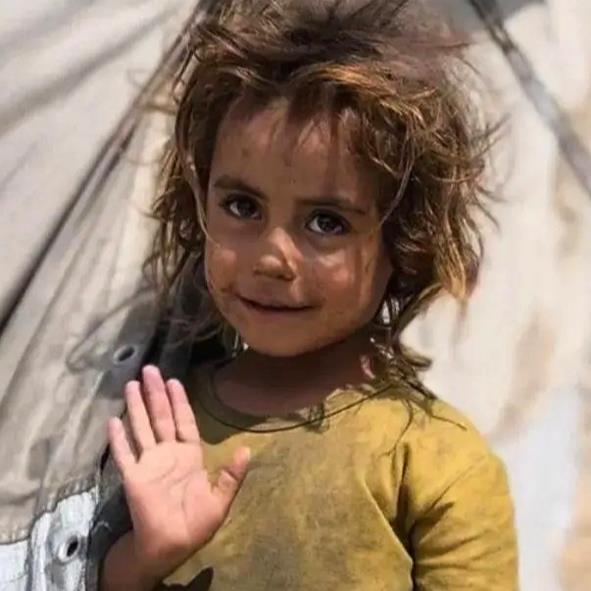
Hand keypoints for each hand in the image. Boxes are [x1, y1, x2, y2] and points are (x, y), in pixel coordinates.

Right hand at [107, 366, 249, 582]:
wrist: (172, 546)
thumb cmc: (197, 524)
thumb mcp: (221, 499)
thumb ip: (232, 475)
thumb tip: (246, 449)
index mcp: (189, 456)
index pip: (183, 421)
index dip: (179, 401)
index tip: (174, 381)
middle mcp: (168, 454)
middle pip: (161, 417)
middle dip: (156, 394)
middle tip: (150, 369)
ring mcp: (149, 464)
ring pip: (142, 428)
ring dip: (136, 407)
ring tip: (130, 384)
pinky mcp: (134, 478)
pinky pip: (125, 455)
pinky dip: (118, 439)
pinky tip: (112, 420)